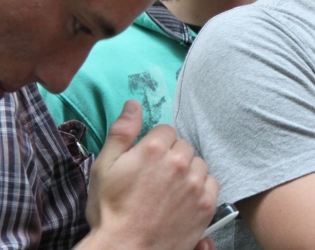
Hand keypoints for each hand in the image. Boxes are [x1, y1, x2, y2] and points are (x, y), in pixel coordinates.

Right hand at [82, 100, 218, 249]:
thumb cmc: (110, 210)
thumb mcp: (104, 167)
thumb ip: (121, 132)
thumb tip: (134, 104)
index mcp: (154, 148)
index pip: (166, 130)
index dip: (155, 145)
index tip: (146, 161)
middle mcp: (180, 162)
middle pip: (183, 146)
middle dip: (172, 157)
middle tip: (156, 178)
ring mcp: (195, 183)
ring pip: (198, 163)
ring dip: (188, 171)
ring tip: (169, 190)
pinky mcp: (206, 204)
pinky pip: (211, 183)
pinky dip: (200, 188)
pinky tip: (184, 199)